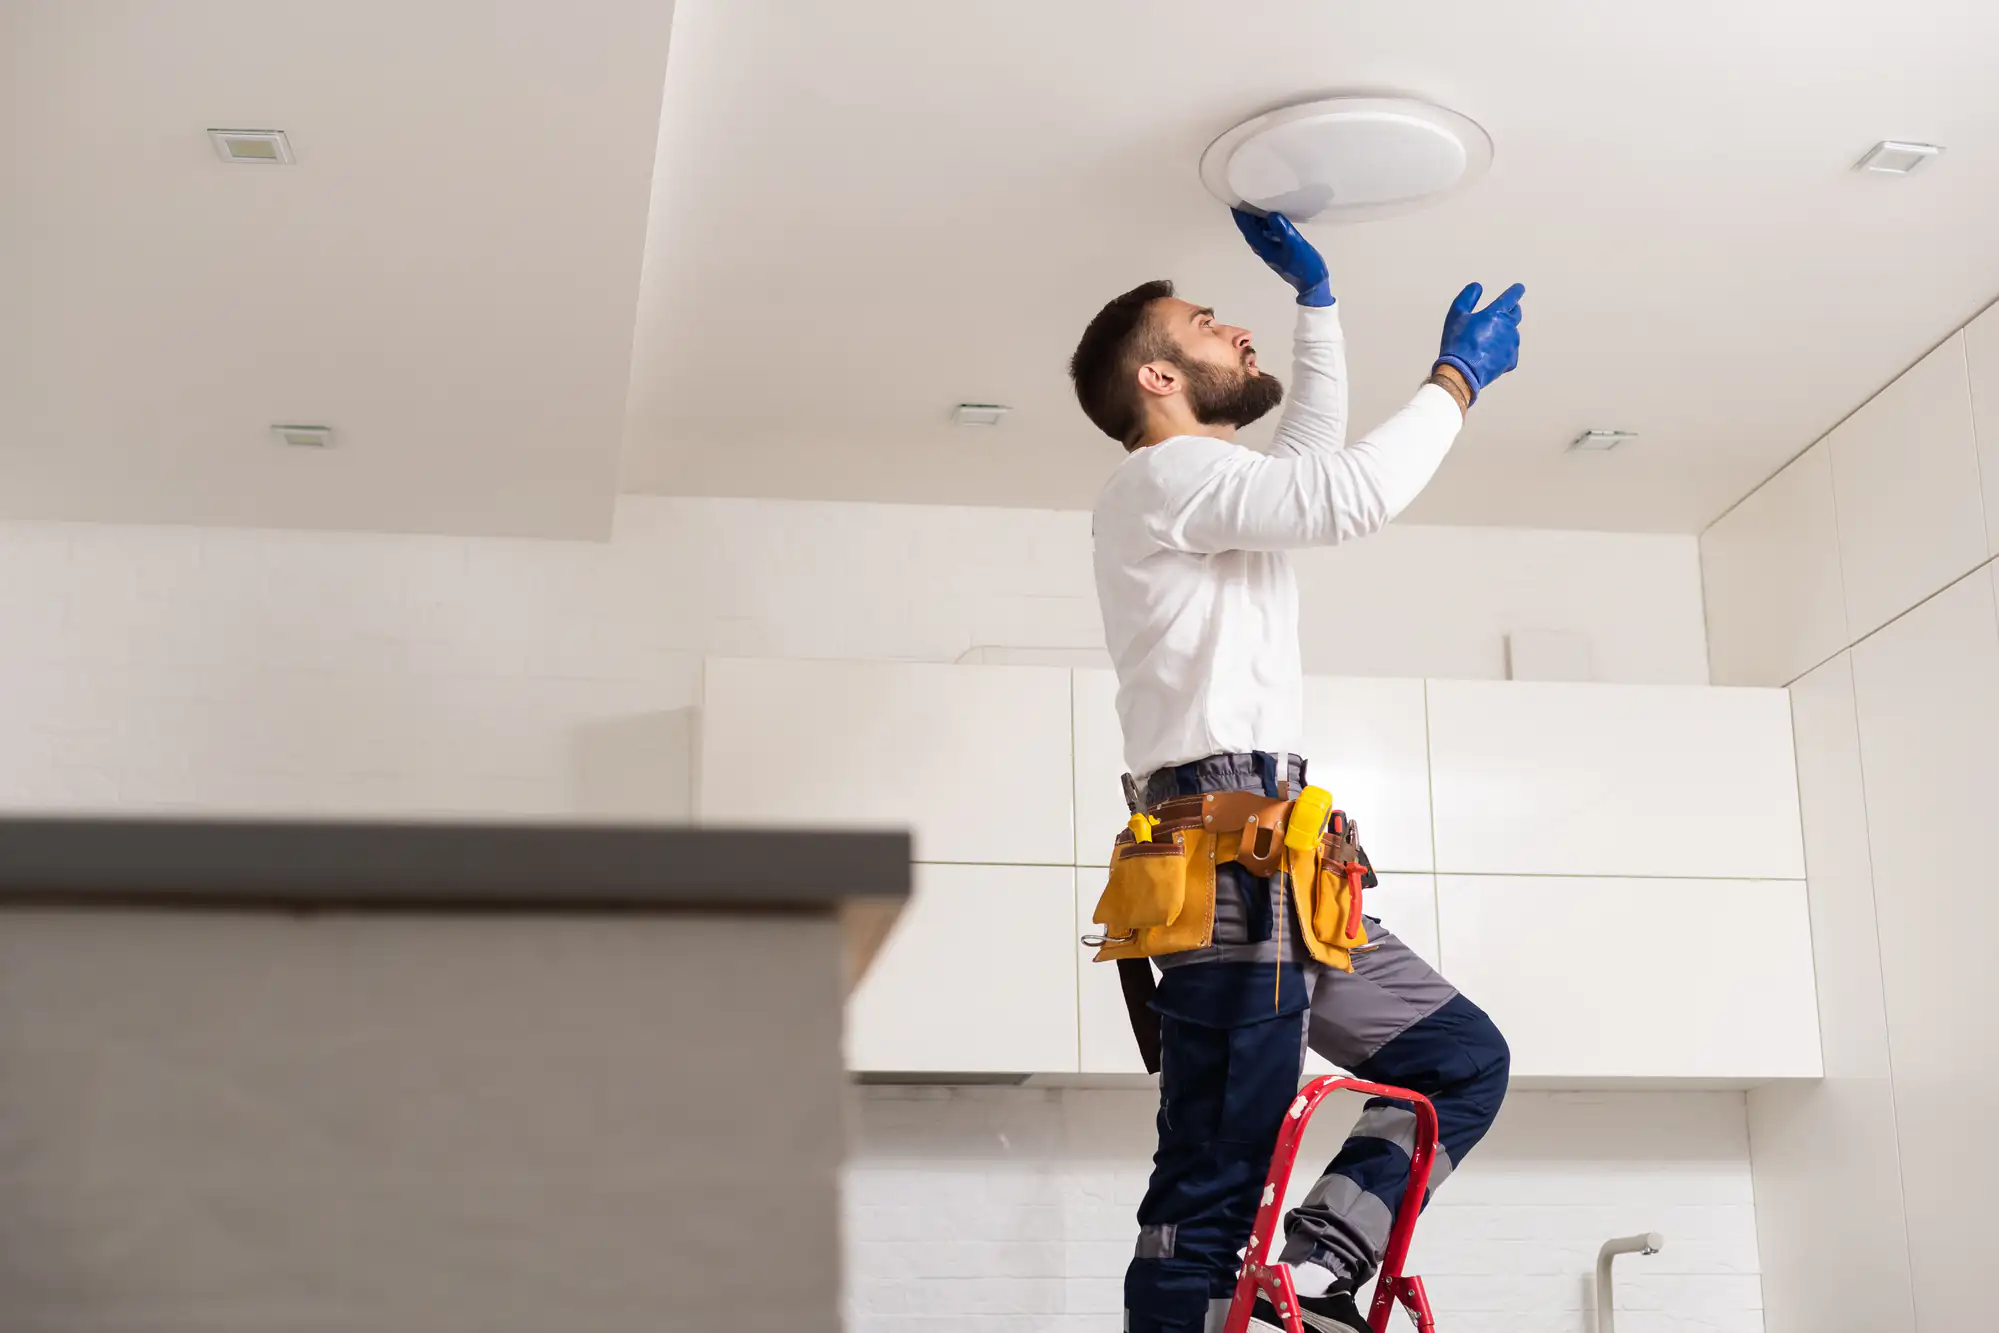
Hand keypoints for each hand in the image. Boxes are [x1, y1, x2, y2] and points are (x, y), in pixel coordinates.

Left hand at [1232, 208, 1332, 307]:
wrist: (1312, 282)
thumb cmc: (1304, 265)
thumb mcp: (1295, 245)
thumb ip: (1283, 230)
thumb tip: (1271, 215)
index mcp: (1263, 248)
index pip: (1247, 228)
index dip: (1240, 215)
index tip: (1236, 200)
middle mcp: (1263, 248)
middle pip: (1250, 228)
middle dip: (1246, 213)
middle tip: (1245, 195)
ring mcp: (1270, 249)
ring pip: (1258, 230)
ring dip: (1256, 217)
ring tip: (1258, 200)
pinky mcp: (1278, 248)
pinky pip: (1268, 233)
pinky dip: (1266, 223)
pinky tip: (1273, 214)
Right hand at [1435, 282, 1524, 401]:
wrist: (1461, 372)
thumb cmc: (1458, 342)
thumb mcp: (1456, 314)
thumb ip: (1467, 297)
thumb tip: (1477, 286)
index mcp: (1496, 313)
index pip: (1511, 297)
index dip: (1516, 291)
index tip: (1519, 288)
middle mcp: (1509, 327)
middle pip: (1516, 314)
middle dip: (1513, 310)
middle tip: (1507, 310)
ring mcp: (1512, 345)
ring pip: (1513, 333)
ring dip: (1506, 331)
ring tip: (1491, 338)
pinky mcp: (1511, 361)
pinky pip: (1511, 352)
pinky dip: (1504, 350)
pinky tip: (1492, 353)